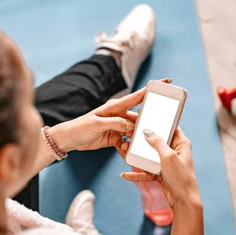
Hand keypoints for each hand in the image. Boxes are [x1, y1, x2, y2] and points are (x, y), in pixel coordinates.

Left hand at [49, 79, 171, 151]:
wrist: (69, 139)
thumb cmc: (80, 127)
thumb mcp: (97, 124)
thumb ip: (115, 123)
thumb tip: (130, 126)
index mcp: (116, 106)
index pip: (137, 96)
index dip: (152, 90)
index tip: (167, 82)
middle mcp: (119, 115)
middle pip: (138, 118)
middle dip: (144, 126)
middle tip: (149, 133)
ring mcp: (118, 127)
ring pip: (134, 133)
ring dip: (134, 140)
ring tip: (132, 146)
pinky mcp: (114, 138)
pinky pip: (126, 143)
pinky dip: (126, 148)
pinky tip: (123, 152)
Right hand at [120, 128, 201, 208]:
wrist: (183, 201)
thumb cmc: (181, 178)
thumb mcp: (168, 157)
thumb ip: (157, 143)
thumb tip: (147, 131)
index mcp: (181, 143)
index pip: (170, 128)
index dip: (159, 122)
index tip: (145, 119)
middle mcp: (174, 152)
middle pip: (156, 142)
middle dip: (142, 141)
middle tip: (130, 137)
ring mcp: (167, 163)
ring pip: (149, 157)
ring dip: (137, 157)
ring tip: (124, 154)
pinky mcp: (161, 174)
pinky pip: (146, 171)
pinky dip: (137, 173)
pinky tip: (126, 175)